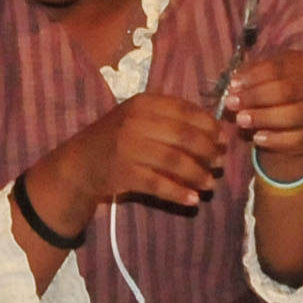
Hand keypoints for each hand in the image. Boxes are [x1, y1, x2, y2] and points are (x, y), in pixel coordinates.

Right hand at [35, 90, 236, 230]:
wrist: (79, 163)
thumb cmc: (116, 138)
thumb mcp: (138, 117)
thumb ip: (170, 118)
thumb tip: (215, 129)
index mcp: (143, 103)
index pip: (186, 110)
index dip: (209, 126)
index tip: (223, 139)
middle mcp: (136, 122)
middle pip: (184, 136)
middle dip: (208, 151)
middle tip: (219, 163)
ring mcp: (129, 148)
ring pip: (175, 161)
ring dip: (198, 174)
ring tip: (210, 184)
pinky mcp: (124, 174)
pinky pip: (159, 184)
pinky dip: (179, 193)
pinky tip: (193, 199)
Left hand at [218, 49, 302, 178]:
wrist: (289, 123)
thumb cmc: (269, 94)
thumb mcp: (259, 81)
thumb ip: (246, 82)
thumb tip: (233, 88)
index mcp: (300, 64)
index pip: (277, 67)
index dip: (253, 76)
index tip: (233, 85)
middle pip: (286, 90)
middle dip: (255, 97)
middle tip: (231, 103)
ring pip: (293, 115)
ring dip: (263, 117)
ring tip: (240, 120)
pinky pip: (296, 138)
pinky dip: (275, 139)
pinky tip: (257, 138)